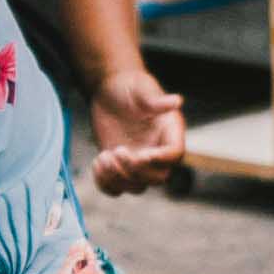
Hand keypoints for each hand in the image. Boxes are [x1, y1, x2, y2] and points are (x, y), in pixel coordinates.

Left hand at [87, 70, 187, 193]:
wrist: (109, 91)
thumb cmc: (128, 86)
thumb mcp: (141, 89)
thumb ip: (156, 100)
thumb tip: (177, 101)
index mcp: (169, 132)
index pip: (175, 154)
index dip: (162, 159)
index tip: (142, 154)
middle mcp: (157, 150)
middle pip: (158, 177)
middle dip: (136, 170)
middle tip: (118, 151)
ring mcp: (139, 162)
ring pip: (137, 187)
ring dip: (118, 178)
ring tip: (104, 156)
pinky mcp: (120, 167)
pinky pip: (116, 188)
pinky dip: (105, 184)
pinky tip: (97, 162)